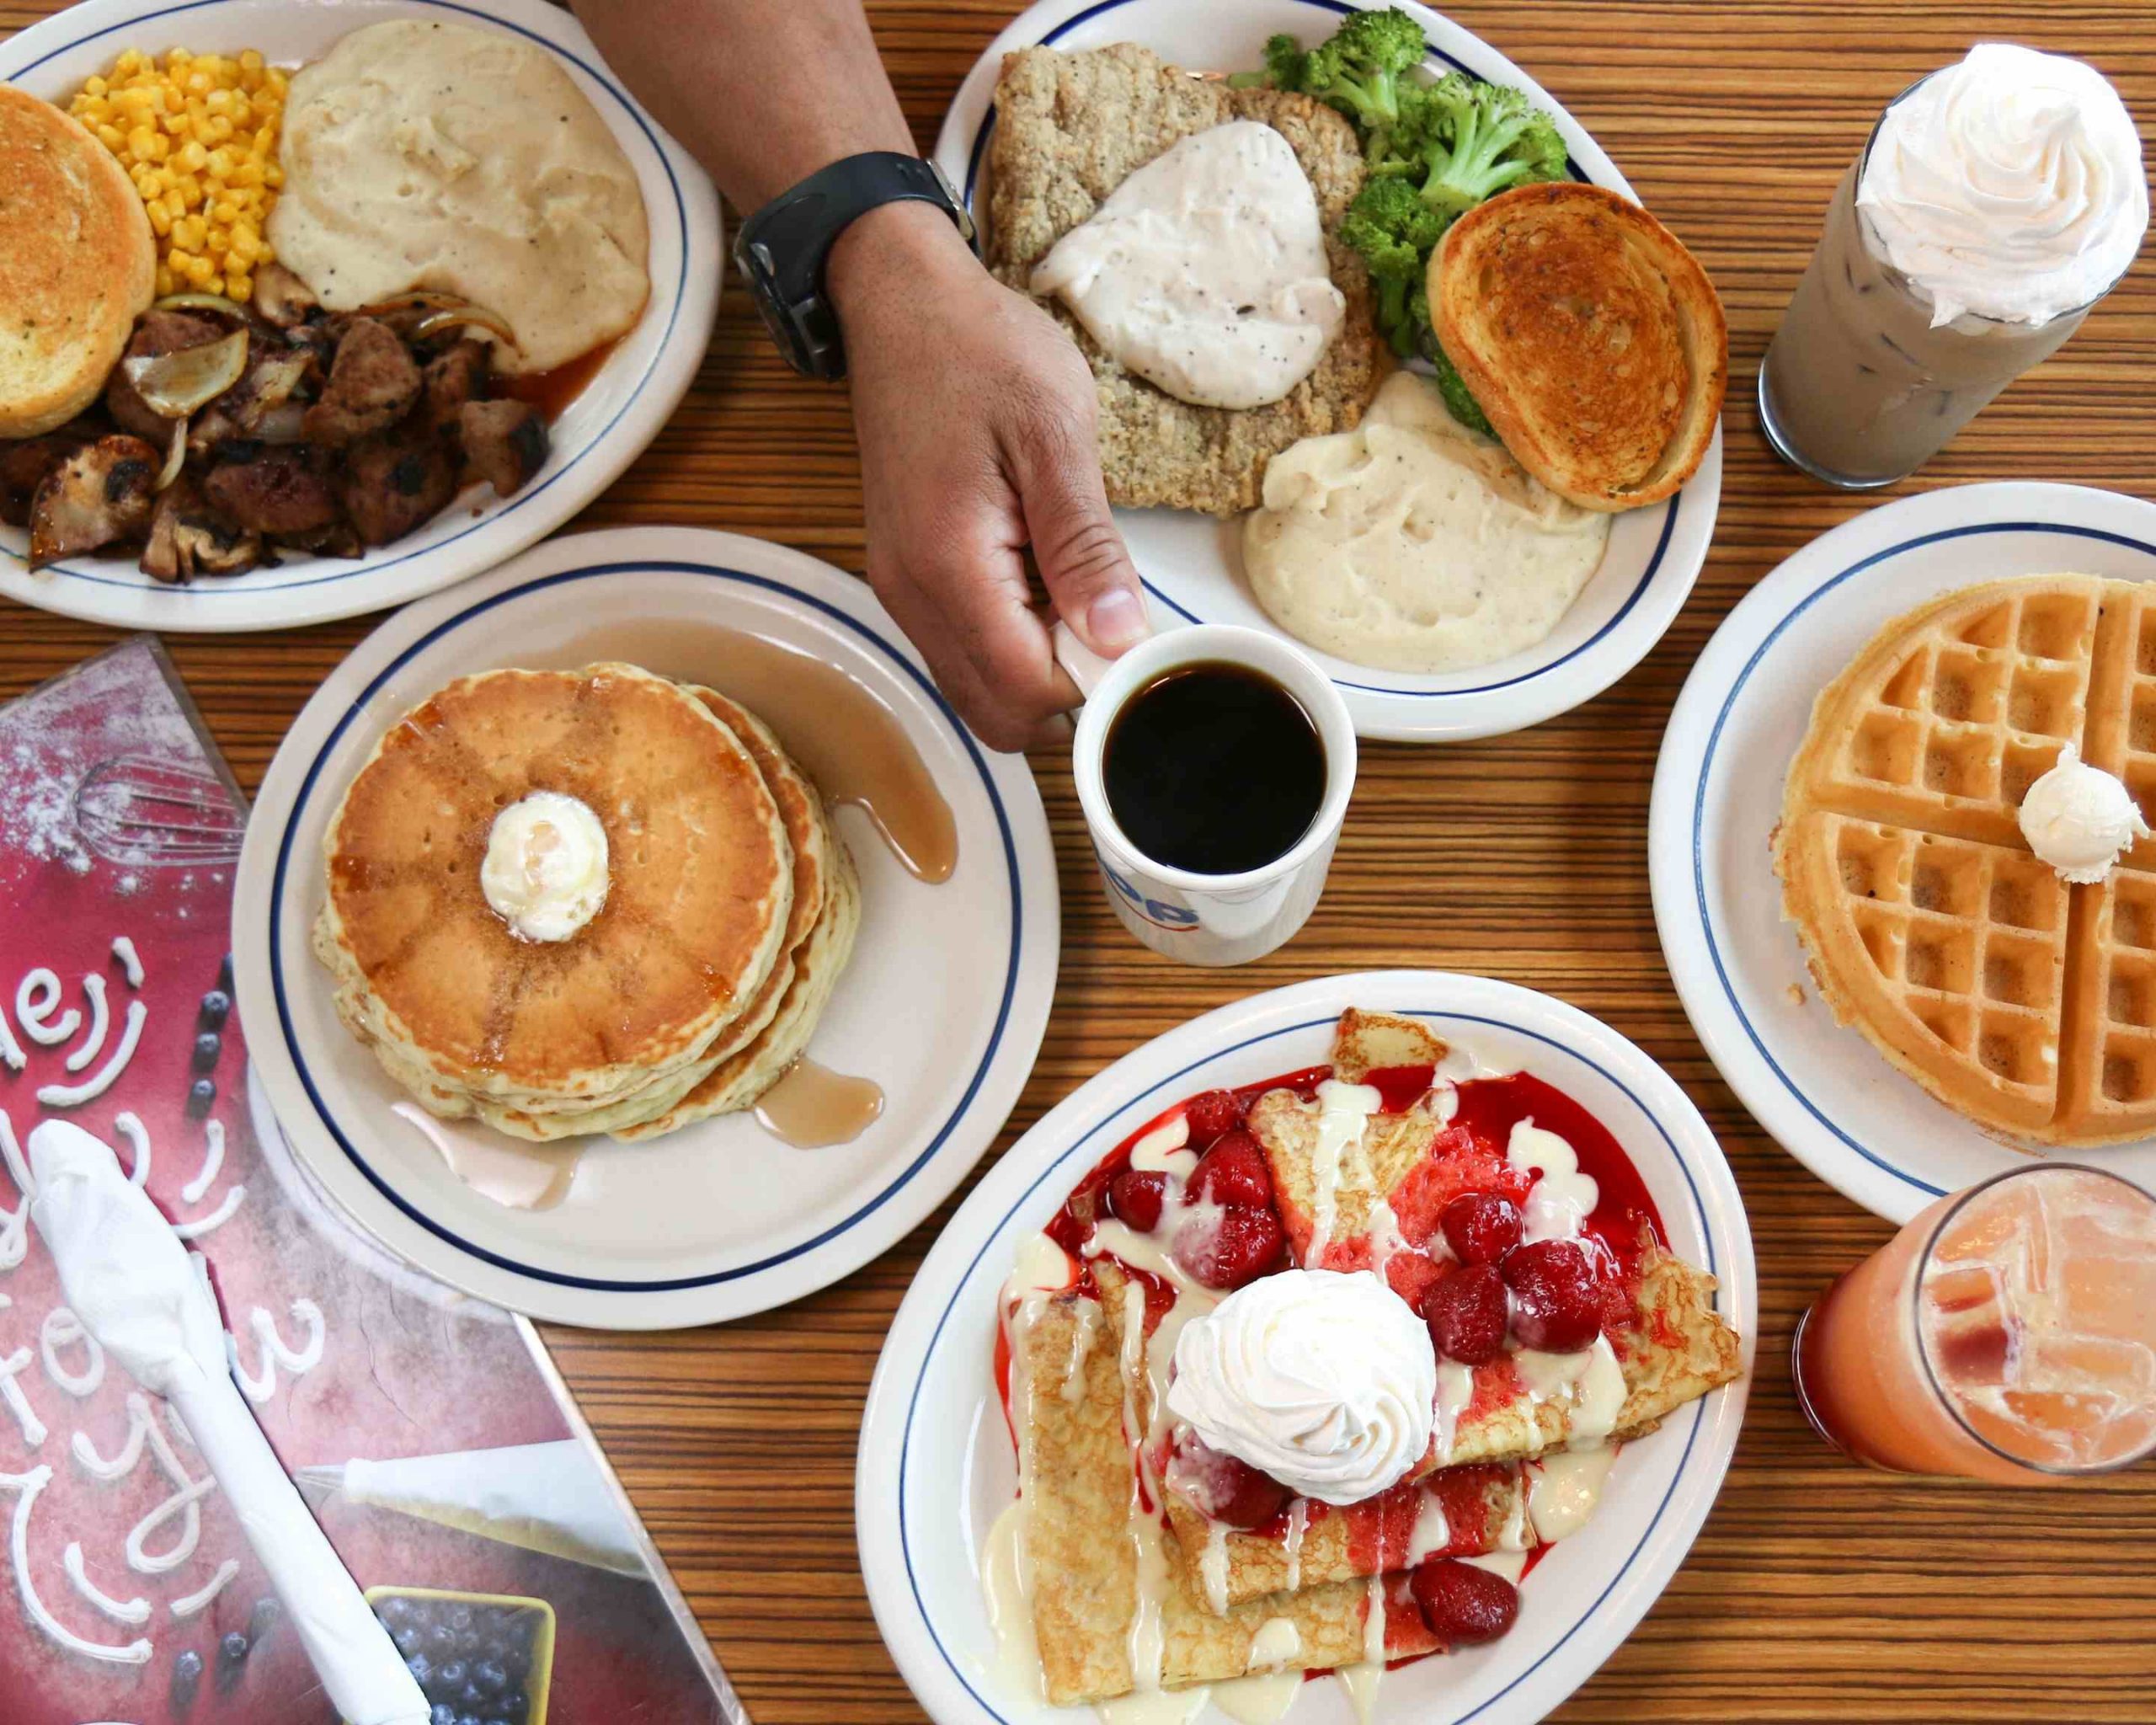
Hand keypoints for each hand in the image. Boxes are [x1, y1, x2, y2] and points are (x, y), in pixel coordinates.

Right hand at [829, 202, 1148, 750]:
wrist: (903, 305)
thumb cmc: (980, 352)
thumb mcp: (1054, 435)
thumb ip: (1085, 547)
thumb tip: (1119, 639)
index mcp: (948, 565)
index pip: (1026, 690)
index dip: (1093, 682)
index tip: (1136, 635)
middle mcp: (912, 596)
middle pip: (997, 714)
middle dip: (1065, 691)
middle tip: (1109, 615)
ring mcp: (903, 592)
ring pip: (978, 691)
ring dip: (1039, 667)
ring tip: (1076, 587)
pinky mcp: (908, 580)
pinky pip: (964, 652)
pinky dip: (1012, 642)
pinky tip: (1042, 579)